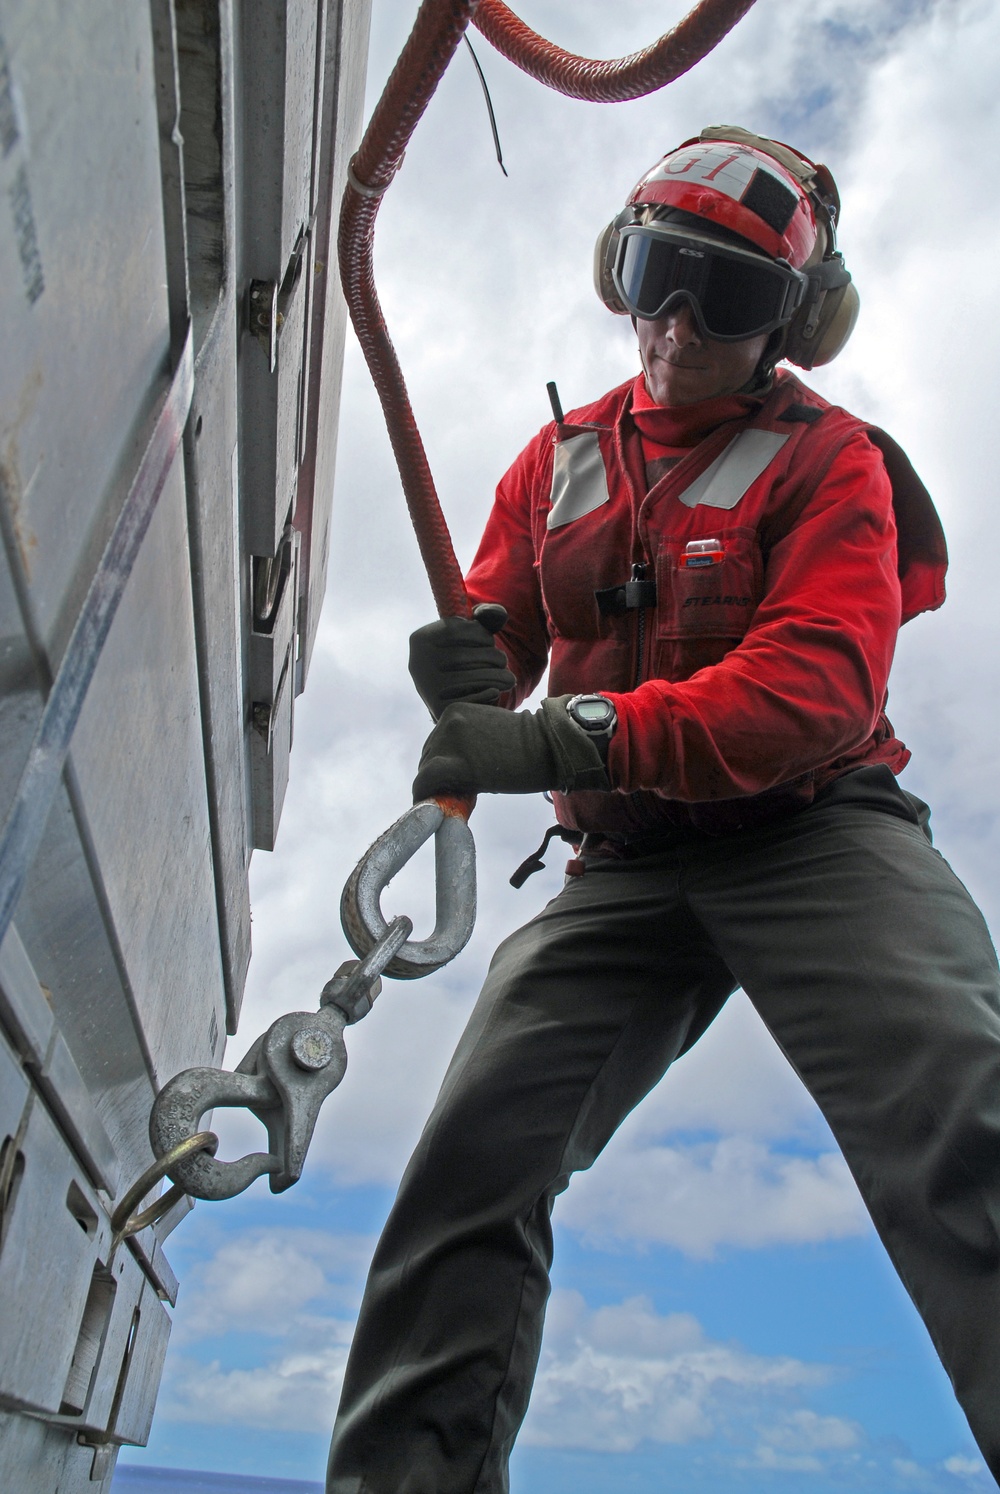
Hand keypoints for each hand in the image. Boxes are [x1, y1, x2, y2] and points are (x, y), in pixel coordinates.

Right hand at [408, 604, 515, 719]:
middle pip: (461, 656)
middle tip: (502, 661)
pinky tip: (495, 691)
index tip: (489, 640)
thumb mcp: (470, 633)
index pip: (454, 629)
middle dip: (492, 656)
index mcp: (420, 639)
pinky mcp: (438, 708)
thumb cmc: (462, 655)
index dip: (481, 633)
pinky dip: (486, 694)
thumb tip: (499, 613)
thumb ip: (485, 617)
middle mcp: (418, 663)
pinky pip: (467, 700)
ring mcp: (426, 687)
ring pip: (467, 678)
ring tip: (509, 678)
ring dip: (497, 675)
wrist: (450, 694)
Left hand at [412, 697, 609, 801]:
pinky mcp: (453, 763)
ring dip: (436, 786)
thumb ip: (467, 741)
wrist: (548, 748)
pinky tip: (432, 806)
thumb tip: (453, 766)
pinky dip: (424, 795)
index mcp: (456, 711)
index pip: (437, 741)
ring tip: (456, 798)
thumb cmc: (526, 744)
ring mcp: (449, 740)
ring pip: (426, 769)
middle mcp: (448, 721)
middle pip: (429, 754)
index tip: (451, 778)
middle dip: (439, 774)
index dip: (443, 761)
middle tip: (457, 791)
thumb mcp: (488, 731)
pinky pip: (425, 782)